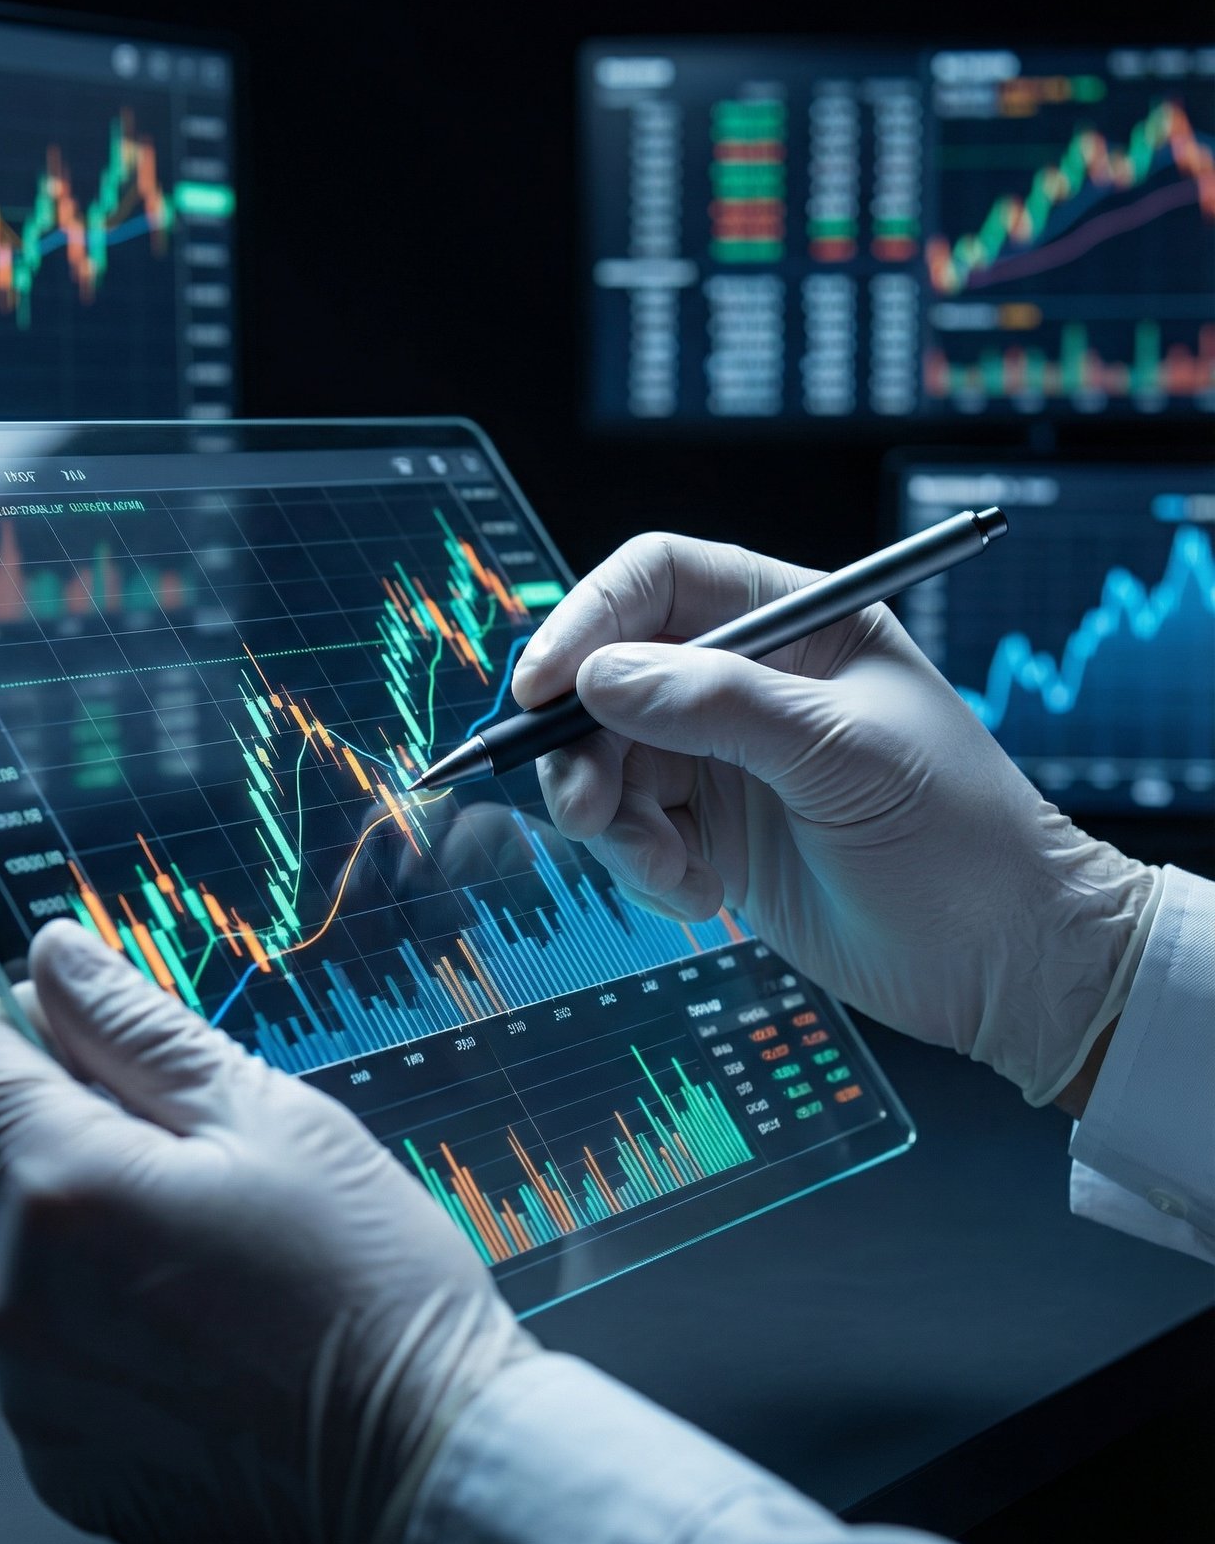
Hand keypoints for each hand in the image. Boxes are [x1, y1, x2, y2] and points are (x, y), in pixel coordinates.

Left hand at [0, 920, 533, 1543]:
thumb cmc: (367, 1283)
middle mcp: (17, 1295)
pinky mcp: (57, 1457)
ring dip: (85, 1230)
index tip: (101, 1042)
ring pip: (21, 1255)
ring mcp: (30, 1389)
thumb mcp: (270, 1117)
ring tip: (210, 1254)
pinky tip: (198, 1327)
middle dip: (72, 1130)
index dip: (33, 1029)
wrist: (423, 1460)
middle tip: (200, 1158)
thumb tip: (59, 958)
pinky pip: (45, 1349)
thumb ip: (139, 1030)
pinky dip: (98, 1323)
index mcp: (65, 1187)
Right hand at [512, 534, 1155, 1104]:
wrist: (1000, 962)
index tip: (542, 688)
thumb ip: (716, 704)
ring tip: (670, 872)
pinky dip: (640, 867)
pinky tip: (702, 898)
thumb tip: (595, 677)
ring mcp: (719, 756)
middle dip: (582, 746)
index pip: (657, 581)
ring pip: (603, 761)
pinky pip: (625, 830)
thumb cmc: (958, 836)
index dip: (588, 621)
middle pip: (606, 677)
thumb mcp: (842, 754)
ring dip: (611, 821)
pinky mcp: (706, 830)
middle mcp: (744, 680)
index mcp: (793, 620)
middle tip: (586, 810)